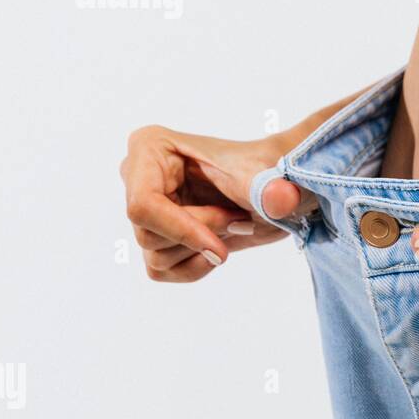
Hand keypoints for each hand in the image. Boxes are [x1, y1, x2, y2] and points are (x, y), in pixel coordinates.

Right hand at [120, 125, 309, 281]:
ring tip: (233, 223)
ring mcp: (145, 209)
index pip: (143, 205)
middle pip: (148, 234)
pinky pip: (160, 271)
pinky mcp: (156, 236)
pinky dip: (195, 267)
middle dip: (201, 234)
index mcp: (150, 147)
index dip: (182, 230)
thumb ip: (273, 187)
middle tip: (239, 218)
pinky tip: (219, 247)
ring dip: (203, 249)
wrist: (280, 188)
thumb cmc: (270, 169)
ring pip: (155, 257)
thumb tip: (280, 200)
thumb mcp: (271, 175)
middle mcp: (138, 177)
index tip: (219, 246)